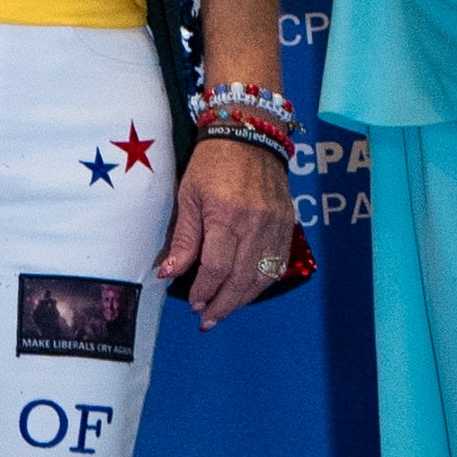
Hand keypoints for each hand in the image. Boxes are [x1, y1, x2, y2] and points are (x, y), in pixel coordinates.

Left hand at [159, 135, 301, 323]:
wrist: (250, 137)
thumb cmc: (211, 164)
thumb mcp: (188, 196)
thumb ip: (183, 238)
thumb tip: (169, 273)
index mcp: (227, 216)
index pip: (217, 268)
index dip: (204, 290)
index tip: (193, 302)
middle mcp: (256, 225)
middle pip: (242, 279)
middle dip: (223, 304)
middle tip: (207, 319)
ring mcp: (276, 226)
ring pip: (263, 277)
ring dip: (243, 299)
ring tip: (223, 311)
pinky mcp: (287, 225)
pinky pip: (278, 264)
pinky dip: (263, 283)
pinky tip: (247, 291)